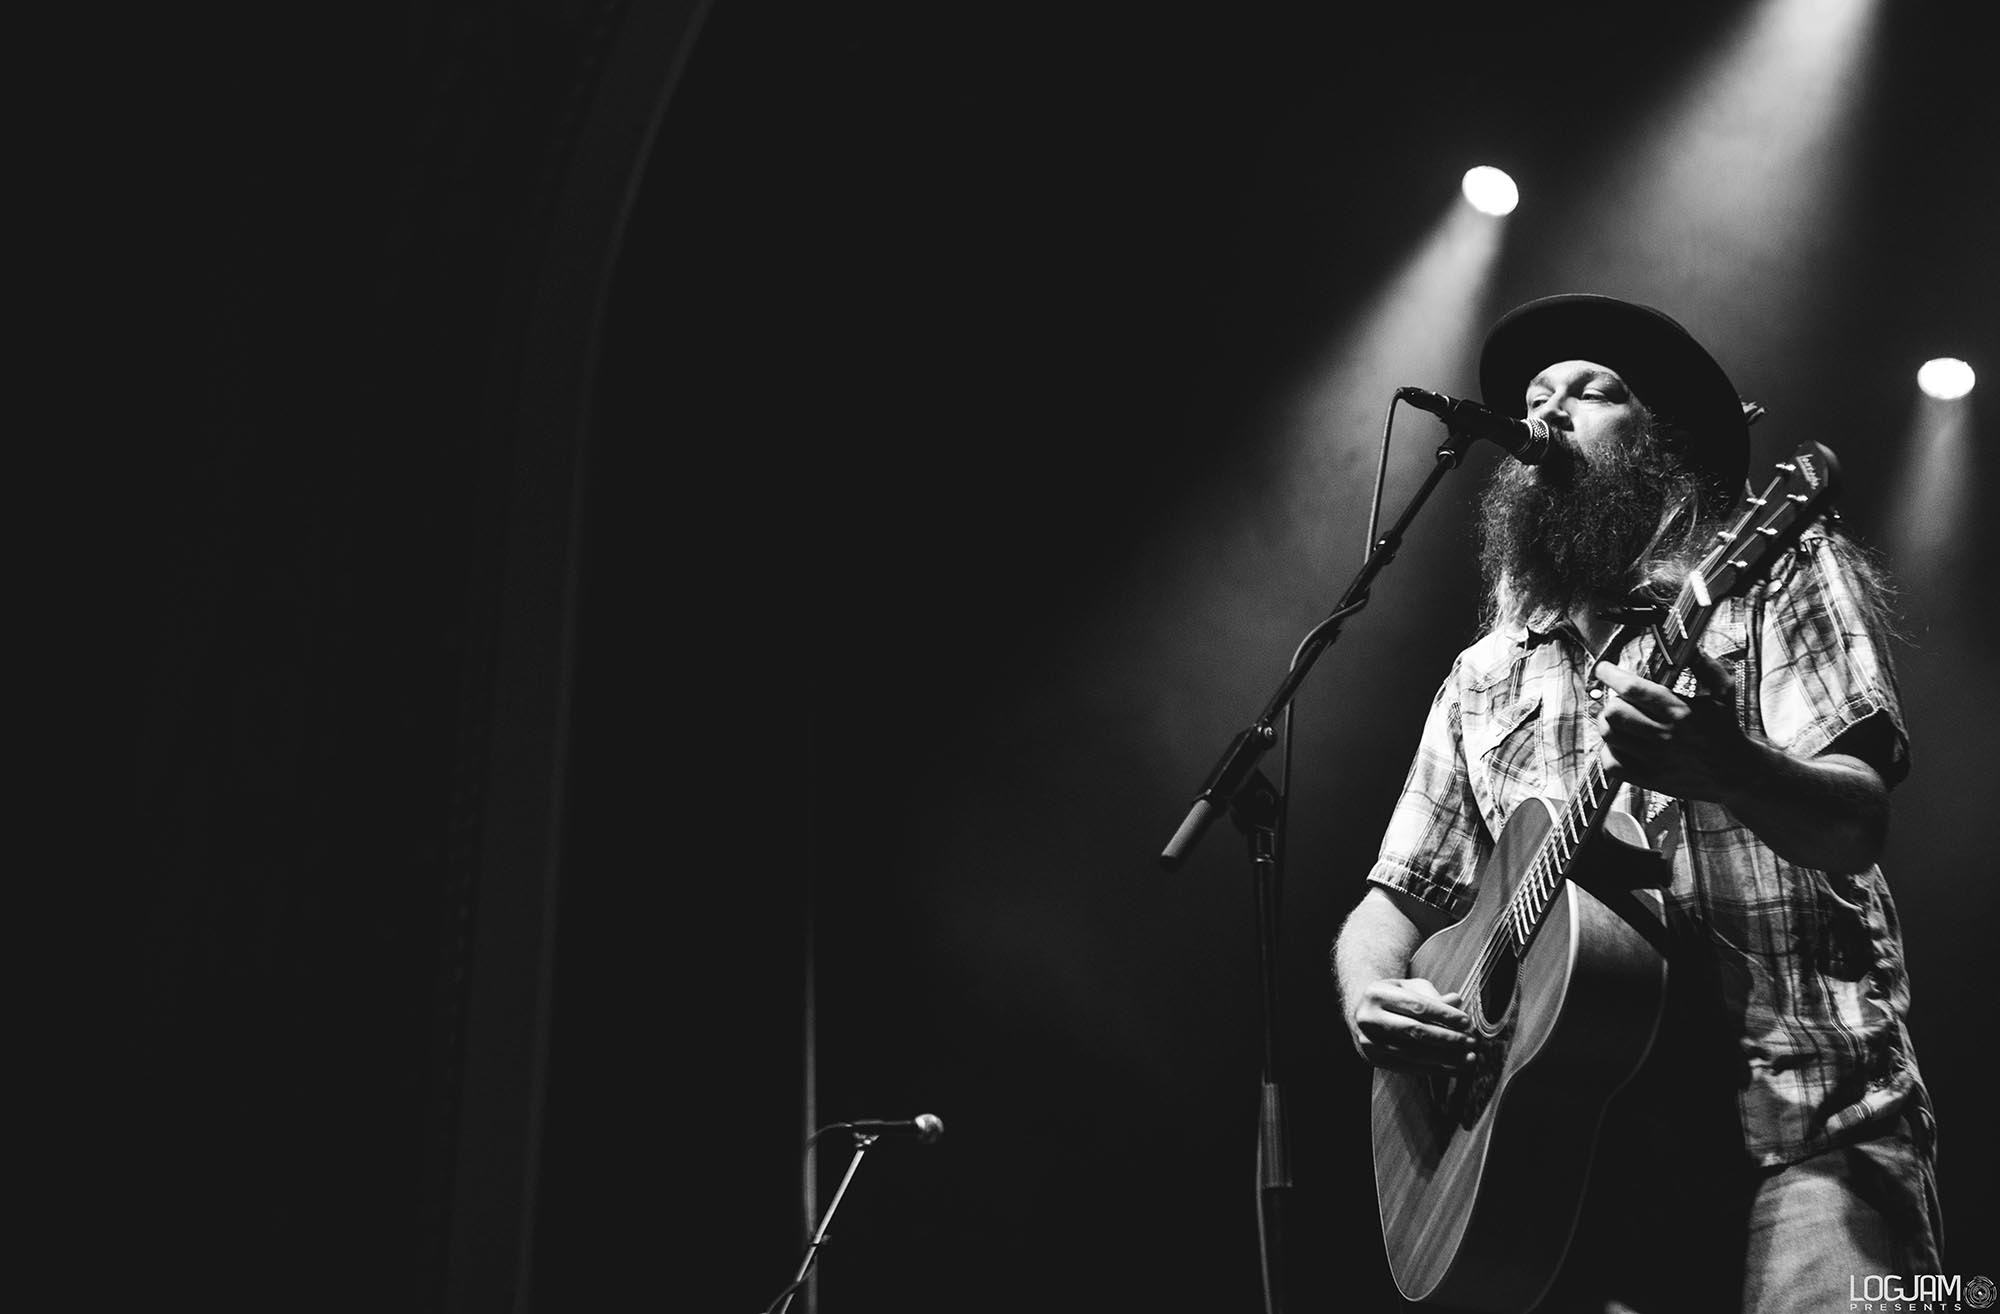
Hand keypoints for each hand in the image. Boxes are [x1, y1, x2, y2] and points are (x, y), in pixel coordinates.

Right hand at [1348, 977, 1477, 1072]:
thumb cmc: (1393, 998)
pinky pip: (1409, 1067)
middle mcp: (1368, 1018)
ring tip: (1468, 1057)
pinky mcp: (1374, 1060)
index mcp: (1376, 994)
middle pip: (1414, 1031)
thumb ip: (1433, 995)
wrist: (1362, 1013)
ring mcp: (1369, 1041)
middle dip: (1447, 1038)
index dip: (1444, 1015)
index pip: (1417, 1006)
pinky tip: (1454, 1067)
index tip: (1466, 1021)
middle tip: (1470, 1041)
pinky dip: (1435, 1069)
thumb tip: (1457, 1001)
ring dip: (1445, 1057)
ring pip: (1413, 1053)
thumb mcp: (1409, 987)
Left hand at [1591, 649, 1764, 802]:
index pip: (1633, 689)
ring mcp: (1655, 760)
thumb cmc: (1726, 729)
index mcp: (1680, 712)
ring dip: (1609, 724)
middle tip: (1618, 700)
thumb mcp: (1723, 693)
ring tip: (1620, 720)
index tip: (1603, 668)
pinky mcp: (1649, 779)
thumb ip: (1706, 667)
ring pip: (1609, 736)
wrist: (1737, 773)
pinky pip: (1611, 764)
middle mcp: (1665, 736)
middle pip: (1614, 712)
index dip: (1611, 675)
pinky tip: (1621, 744)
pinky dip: (1609, 751)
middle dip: (1611, 700)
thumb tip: (1690, 647)